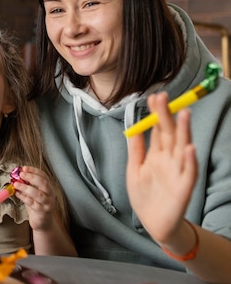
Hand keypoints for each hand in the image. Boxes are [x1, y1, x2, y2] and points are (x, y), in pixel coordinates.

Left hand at [13, 166, 55, 230]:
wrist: (43, 223)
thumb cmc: (37, 206)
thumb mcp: (34, 194)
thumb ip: (28, 185)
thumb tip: (17, 176)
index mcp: (49, 187)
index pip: (44, 176)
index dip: (34, 170)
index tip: (24, 168)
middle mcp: (50, 195)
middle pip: (43, 183)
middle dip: (31, 177)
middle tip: (21, 174)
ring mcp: (47, 204)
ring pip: (38, 194)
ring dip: (25, 188)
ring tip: (16, 184)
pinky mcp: (42, 212)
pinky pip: (32, 203)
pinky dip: (23, 197)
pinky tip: (17, 194)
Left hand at [126, 92, 197, 243]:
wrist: (153, 224)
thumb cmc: (145, 196)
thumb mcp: (134, 169)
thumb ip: (136, 149)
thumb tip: (132, 126)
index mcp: (156, 154)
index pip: (158, 129)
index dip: (156, 114)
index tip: (153, 97)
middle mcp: (169, 159)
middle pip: (170, 134)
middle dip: (167, 116)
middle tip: (163, 97)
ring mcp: (177, 172)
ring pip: (182, 148)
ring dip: (184, 132)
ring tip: (184, 114)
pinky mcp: (184, 188)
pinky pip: (189, 172)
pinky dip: (190, 161)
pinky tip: (189, 148)